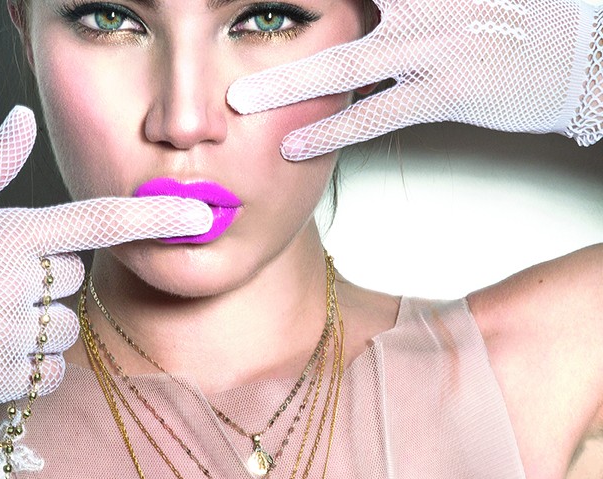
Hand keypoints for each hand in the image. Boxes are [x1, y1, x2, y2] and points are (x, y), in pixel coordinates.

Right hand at [0, 106, 210, 407]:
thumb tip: (23, 120)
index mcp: (8, 234)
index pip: (99, 222)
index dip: (156, 217)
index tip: (201, 215)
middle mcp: (20, 286)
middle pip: (75, 279)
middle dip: (45, 276)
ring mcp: (13, 338)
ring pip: (67, 328)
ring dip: (38, 322)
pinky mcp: (2, 381)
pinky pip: (51, 372)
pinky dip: (31, 362)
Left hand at [228, 0, 601, 158]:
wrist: (575, 51)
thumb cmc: (504, 15)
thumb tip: (358, 6)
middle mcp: (420, 1)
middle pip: (335, 7)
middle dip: (284, 11)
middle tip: (229, 19)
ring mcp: (432, 44)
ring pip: (343, 65)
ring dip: (286, 84)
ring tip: (240, 101)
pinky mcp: (444, 90)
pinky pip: (377, 115)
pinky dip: (332, 133)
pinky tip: (294, 146)